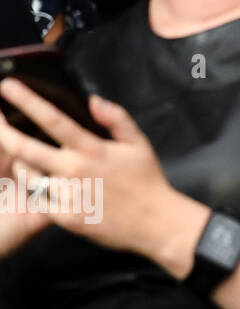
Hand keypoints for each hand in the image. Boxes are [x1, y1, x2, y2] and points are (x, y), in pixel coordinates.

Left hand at [0, 78, 195, 261]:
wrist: (155, 222)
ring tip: (21, 158)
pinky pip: (40, 202)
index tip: (8, 86)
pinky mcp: (66, 218)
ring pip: (29, 176)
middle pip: (26, 148)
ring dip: (20, 165)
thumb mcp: (139, 143)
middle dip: (3, 132)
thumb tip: (93, 100)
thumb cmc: (148, 181)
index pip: (53, 120)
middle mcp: (75, 170)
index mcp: (92, 149)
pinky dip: (37, 192)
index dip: (28, 101)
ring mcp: (68, 195)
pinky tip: (42, 187)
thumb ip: (117, 118)